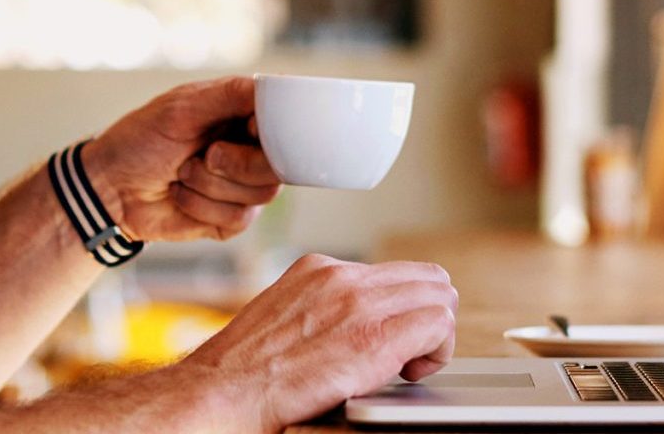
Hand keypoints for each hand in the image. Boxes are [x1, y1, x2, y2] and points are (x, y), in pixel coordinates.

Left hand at [85, 76, 282, 241]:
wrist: (109, 188)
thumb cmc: (141, 140)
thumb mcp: (183, 107)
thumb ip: (231, 95)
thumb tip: (276, 88)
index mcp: (244, 116)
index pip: (287, 123)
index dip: (272, 132)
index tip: (246, 131)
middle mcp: (250, 151)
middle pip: (279, 165)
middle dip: (235, 164)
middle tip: (204, 155)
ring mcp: (243, 187)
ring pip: (261, 194)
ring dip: (210, 185)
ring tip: (182, 172)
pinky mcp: (232, 219)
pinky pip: (240, 219)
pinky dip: (202, 207)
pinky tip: (180, 194)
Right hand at [176, 254, 457, 430]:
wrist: (223, 393)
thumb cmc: (243, 373)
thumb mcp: (282, 318)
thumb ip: (322, 311)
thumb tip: (351, 326)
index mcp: (319, 270)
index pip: (395, 273)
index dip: (405, 307)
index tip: (394, 339)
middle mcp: (342, 276)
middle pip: (427, 277)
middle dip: (428, 316)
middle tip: (411, 353)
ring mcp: (359, 302)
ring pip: (440, 295)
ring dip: (434, 335)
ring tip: (410, 366)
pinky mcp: (374, 335)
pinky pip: (438, 324)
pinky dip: (436, 352)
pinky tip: (409, 373)